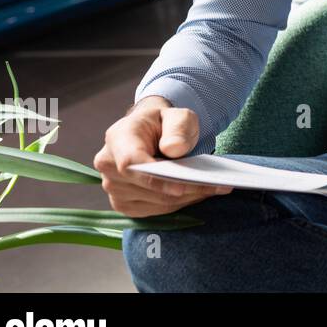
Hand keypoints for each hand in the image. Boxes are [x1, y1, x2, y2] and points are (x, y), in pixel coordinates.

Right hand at [93, 96, 230, 217]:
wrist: (152, 133)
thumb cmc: (165, 123)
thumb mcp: (178, 116)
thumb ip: (178, 128)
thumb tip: (174, 149)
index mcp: (118, 138)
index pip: (131, 163)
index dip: (154, 179)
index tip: (180, 187)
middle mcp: (108, 165)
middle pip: (147, 187)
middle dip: (185, 188)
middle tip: (218, 185)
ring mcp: (114, 188)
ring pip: (156, 202)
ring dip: (187, 198)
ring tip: (214, 188)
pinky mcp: (124, 204)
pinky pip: (156, 210)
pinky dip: (180, 204)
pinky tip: (197, 194)